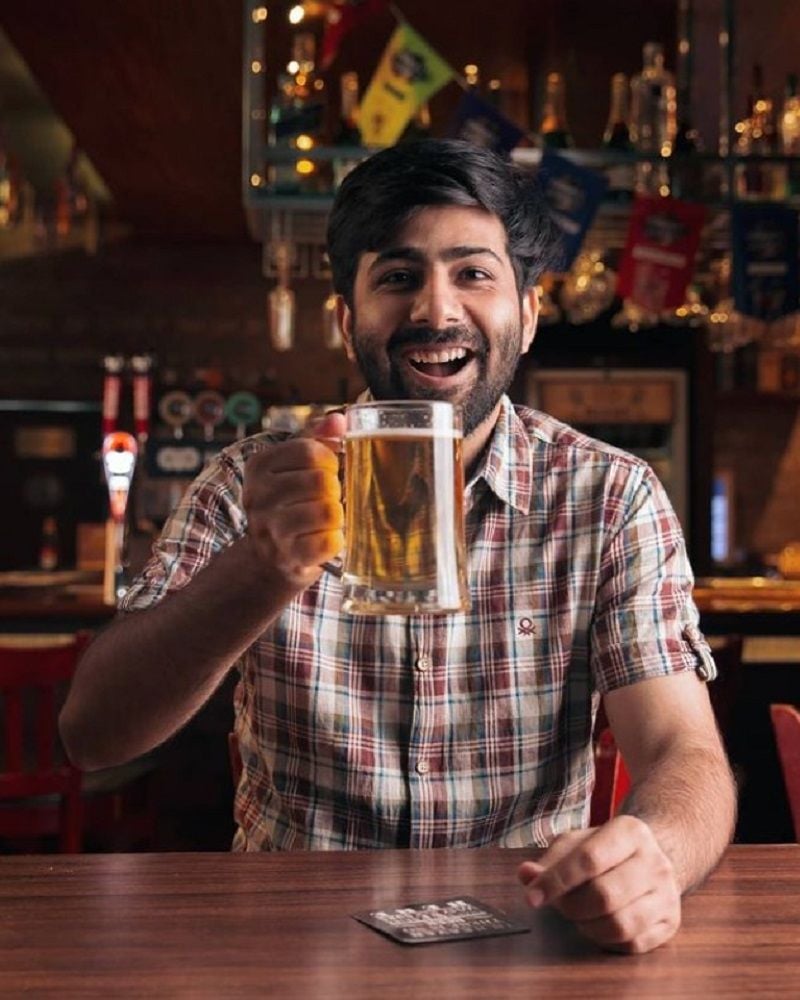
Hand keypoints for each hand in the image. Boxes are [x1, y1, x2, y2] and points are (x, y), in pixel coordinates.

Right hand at [242, 412, 344, 587]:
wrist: (268, 556)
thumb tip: (338, 420)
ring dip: (337, 515)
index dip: (330, 460)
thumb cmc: (290, 502)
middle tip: (329, 498)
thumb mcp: (295, 465)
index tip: (327, 471)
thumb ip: (318, 437)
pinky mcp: (287, 556)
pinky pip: (330, 542)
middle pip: (322, 481)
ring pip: (329, 511)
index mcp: (260, 465)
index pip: (310, 451)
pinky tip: (327, 538)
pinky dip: (336, 540)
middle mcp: (258, 495)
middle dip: (335, 490)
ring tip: (328, 519)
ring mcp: (270, 528)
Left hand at [517, 816, 680, 953]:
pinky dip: (607, 940)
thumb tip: (526, 875)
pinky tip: (599, 925)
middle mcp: (655, 861)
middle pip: (604, 896)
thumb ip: (550, 860)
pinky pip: (632, 944)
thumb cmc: (605, 850)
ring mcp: (667, 894)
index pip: (589, 859)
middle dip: (571, 907)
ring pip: (620, 925)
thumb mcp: (577, 843)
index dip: (556, 881)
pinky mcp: (671, 923)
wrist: (652, 857)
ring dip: (588, 926)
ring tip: (580, 915)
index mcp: (630, 831)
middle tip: (560, 905)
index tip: (532, 897)